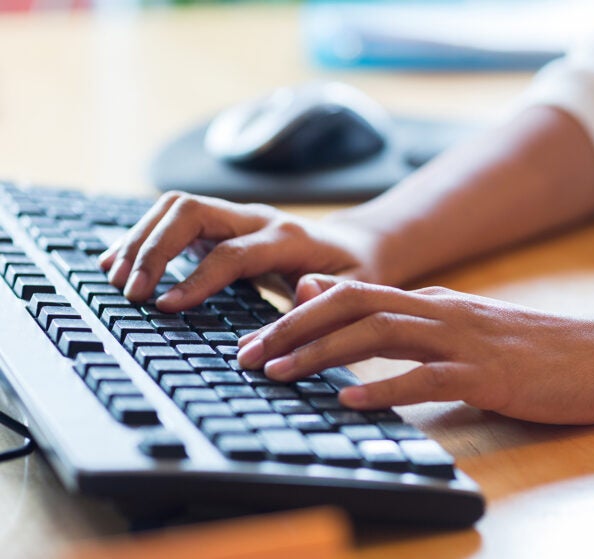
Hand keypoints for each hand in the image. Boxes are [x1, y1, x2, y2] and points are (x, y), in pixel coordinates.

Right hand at [98, 192, 380, 311]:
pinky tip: (121, 262)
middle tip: (131, 291)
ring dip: (142, 239)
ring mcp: (238, 217)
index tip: (165, 306)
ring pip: (177, 208)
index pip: (233, 252)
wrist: (355, 248)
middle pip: (193, 212)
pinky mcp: (222, 225)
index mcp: (290, 238)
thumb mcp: (358, 290)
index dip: (198, 278)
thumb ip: (332, 294)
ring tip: (115, 278)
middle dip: (155, 248)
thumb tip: (304, 292)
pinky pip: (175, 219)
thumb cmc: (356, 275)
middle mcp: (259, 218)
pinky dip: (144, 236)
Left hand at [237, 277, 593, 424]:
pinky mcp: (488, 374)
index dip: (296, 315)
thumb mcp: (460, 326)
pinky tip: (351, 401)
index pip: (349, 296)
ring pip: (378, 336)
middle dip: (292, 329)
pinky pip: (427, 378)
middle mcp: (439, 311)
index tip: (256, 339)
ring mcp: (464, 340)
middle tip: (246, 355)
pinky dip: (384, 388)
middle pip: (351, 307)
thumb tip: (356, 315)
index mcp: (430, 302)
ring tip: (279, 373)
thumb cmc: (531, 348)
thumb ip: (408, 320)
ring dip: (322, 354)